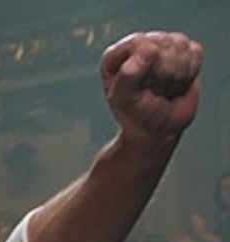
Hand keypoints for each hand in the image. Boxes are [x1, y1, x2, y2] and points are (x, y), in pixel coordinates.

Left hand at [101, 31, 202, 146]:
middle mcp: (139, 46)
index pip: (139, 41)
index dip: (145, 66)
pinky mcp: (185, 52)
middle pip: (163, 42)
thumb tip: (149, 48)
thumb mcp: (125, 101)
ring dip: (176, 75)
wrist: (159, 129)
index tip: (140, 87)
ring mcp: (163, 47)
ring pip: (181, 45)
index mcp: (116, 55)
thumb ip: (129, 75)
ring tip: (163, 89)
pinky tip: (177, 84)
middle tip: (153, 92)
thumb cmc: (137, 115)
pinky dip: (189, 73)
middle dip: (162, 73)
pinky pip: (195, 52)